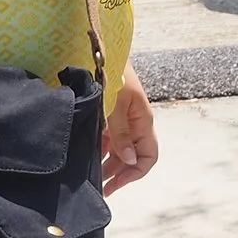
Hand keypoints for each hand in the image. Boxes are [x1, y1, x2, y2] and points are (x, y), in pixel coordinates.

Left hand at [101, 66, 158, 193]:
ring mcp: (123, 119)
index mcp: (143, 122)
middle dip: (119, 173)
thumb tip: (129, 160)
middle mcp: (136, 124)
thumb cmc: (113, 75)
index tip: (115, 184)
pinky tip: (89, 155)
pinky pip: (110, 138)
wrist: (103, 50)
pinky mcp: (111, 114)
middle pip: (133, 157)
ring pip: (121, 149)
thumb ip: (121, 134)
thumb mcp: (115, 106)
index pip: (148, 156)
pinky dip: (102, 149)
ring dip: (109, 163)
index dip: (134, 173)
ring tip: (92, 175)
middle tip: (100, 188)